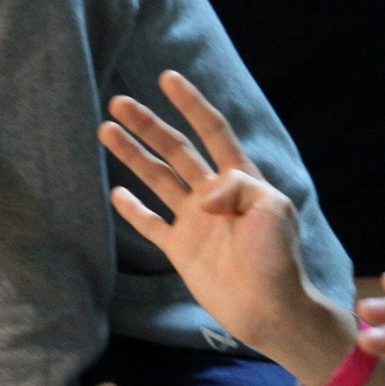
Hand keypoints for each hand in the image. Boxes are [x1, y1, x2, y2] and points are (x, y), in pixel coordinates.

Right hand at [98, 71, 350, 384]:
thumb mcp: (274, 210)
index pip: (212, 131)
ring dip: (134, 155)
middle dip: (149, 124)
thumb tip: (203, 194)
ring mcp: (194, 221)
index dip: (191, 104)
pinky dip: (133, 209)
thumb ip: (239, 188)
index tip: (168, 78)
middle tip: (119, 103)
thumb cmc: (278, 257)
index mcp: (239, 179)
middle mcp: (213, 194)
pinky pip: (151, 224)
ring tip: (107, 131)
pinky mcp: (180, 249)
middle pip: (176, 149)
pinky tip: (116, 192)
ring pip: (157, 179)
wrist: (269, 307)